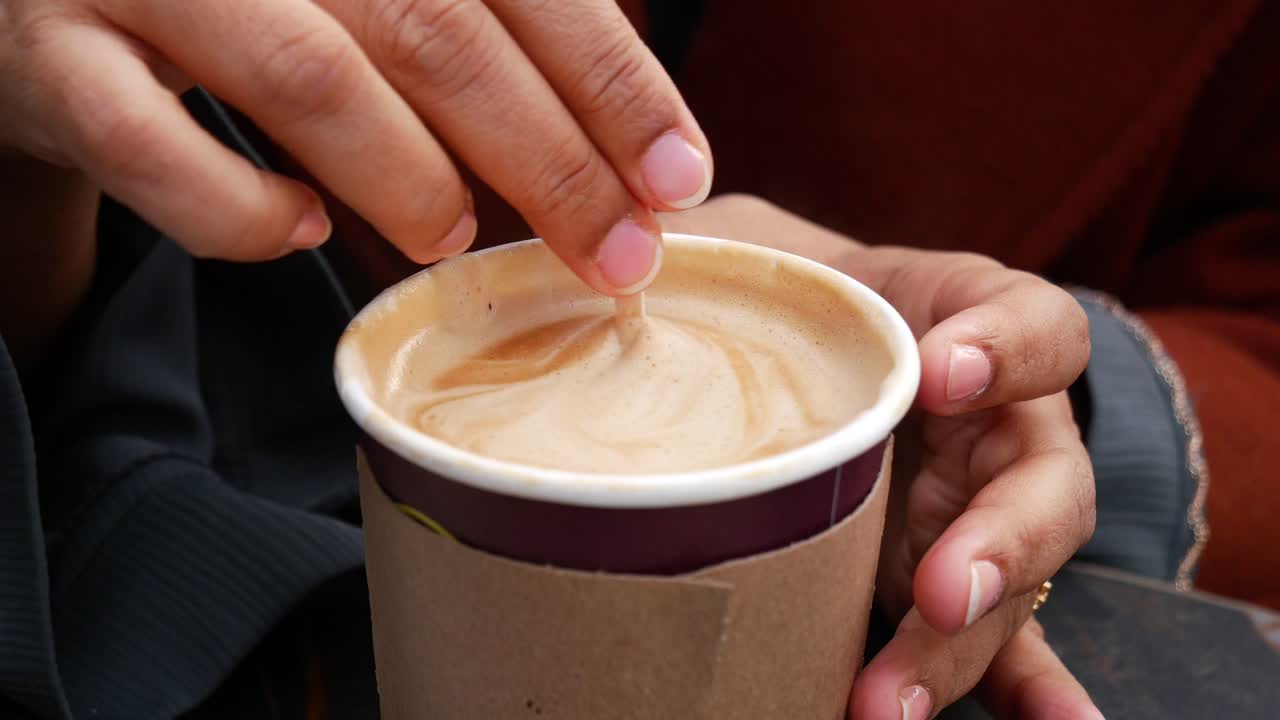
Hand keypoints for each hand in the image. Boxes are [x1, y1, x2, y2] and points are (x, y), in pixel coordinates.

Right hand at [0, 0, 708, 293]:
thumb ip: (476, 22)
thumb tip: (627, 135)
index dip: (612, 82)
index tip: (678, 178)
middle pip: (437, 33)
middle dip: (549, 160)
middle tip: (617, 256)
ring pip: (311, 78)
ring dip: (412, 178)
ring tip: (457, 238)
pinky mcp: (52, 59)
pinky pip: (151, 148)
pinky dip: (240, 208)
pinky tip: (297, 226)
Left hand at [662, 196, 1101, 718]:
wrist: (789, 352)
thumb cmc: (772, 291)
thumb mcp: (741, 251)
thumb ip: (701, 248)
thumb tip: (613, 254)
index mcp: (956, 322)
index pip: (1031, 321)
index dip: (1005, 346)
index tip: (941, 373)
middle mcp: (993, 423)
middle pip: (1044, 481)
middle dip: (999, 540)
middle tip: (938, 588)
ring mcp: (980, 511)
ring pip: (1013, 583)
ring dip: (964, 648)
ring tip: (887, 703)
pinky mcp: (954, 580)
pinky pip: (1006, 643)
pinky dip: (1023, 689)